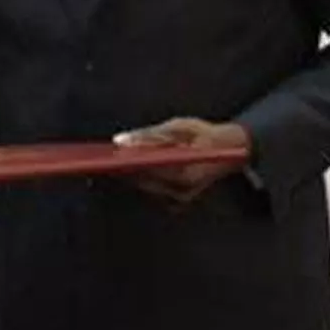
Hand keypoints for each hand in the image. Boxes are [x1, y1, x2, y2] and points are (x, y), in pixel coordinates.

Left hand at [114, 117, 251, 204]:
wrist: (231, 151)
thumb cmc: (205, 135)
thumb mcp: (179, 126)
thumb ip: (149, 134)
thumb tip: (120, 141)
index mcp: (187, 173)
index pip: (148, 168)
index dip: (126, 161)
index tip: (107, 153)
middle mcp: (183, 192)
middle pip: (141, 181)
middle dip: (121, 167)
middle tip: (98, 156)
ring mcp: (180, 200)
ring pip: (143, 187)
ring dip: (126, 173)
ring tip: (105, 159)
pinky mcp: (176, 204)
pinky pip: (150, 190)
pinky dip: (137, 178)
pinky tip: (122, 166)